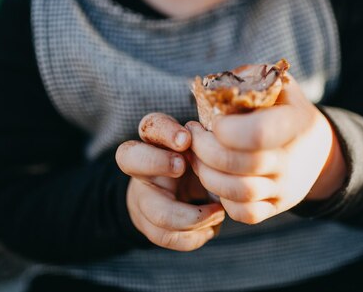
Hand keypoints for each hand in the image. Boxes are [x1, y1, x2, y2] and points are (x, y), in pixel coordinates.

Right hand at [116, 113, 224, 250]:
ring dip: (191, 217)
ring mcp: (144, 197)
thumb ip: (213, 147)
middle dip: (155, 161)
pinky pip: (166, 236)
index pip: (152, 126)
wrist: (183, 196)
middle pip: (129, 157)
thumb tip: (232, 151)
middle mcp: (144, 166)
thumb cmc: (201, 164)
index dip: (164, 131)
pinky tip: (211, 229)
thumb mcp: (206, 151)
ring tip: (218, 213)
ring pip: (156, 212)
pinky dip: (193, 237)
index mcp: (159, 140)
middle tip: (182, 166)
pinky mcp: (148, 225)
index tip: (186, 139)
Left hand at [186, 76, 345, 224]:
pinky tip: (215, 178)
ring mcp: (285, 188)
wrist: (319, 151)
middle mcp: (291, 160)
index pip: (257, 134)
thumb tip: (212, 85)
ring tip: (196, 156)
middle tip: (192, 135)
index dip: (226, 129)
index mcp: (294, 124)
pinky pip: (245, 214)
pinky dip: (222, 198)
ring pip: (238, 192)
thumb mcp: (278, 85)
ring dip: (206, 174)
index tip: (213, 121)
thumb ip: (249, 78)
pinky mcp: (276, 207)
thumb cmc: (287, 110)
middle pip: (239, 164)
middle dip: (204, 149)